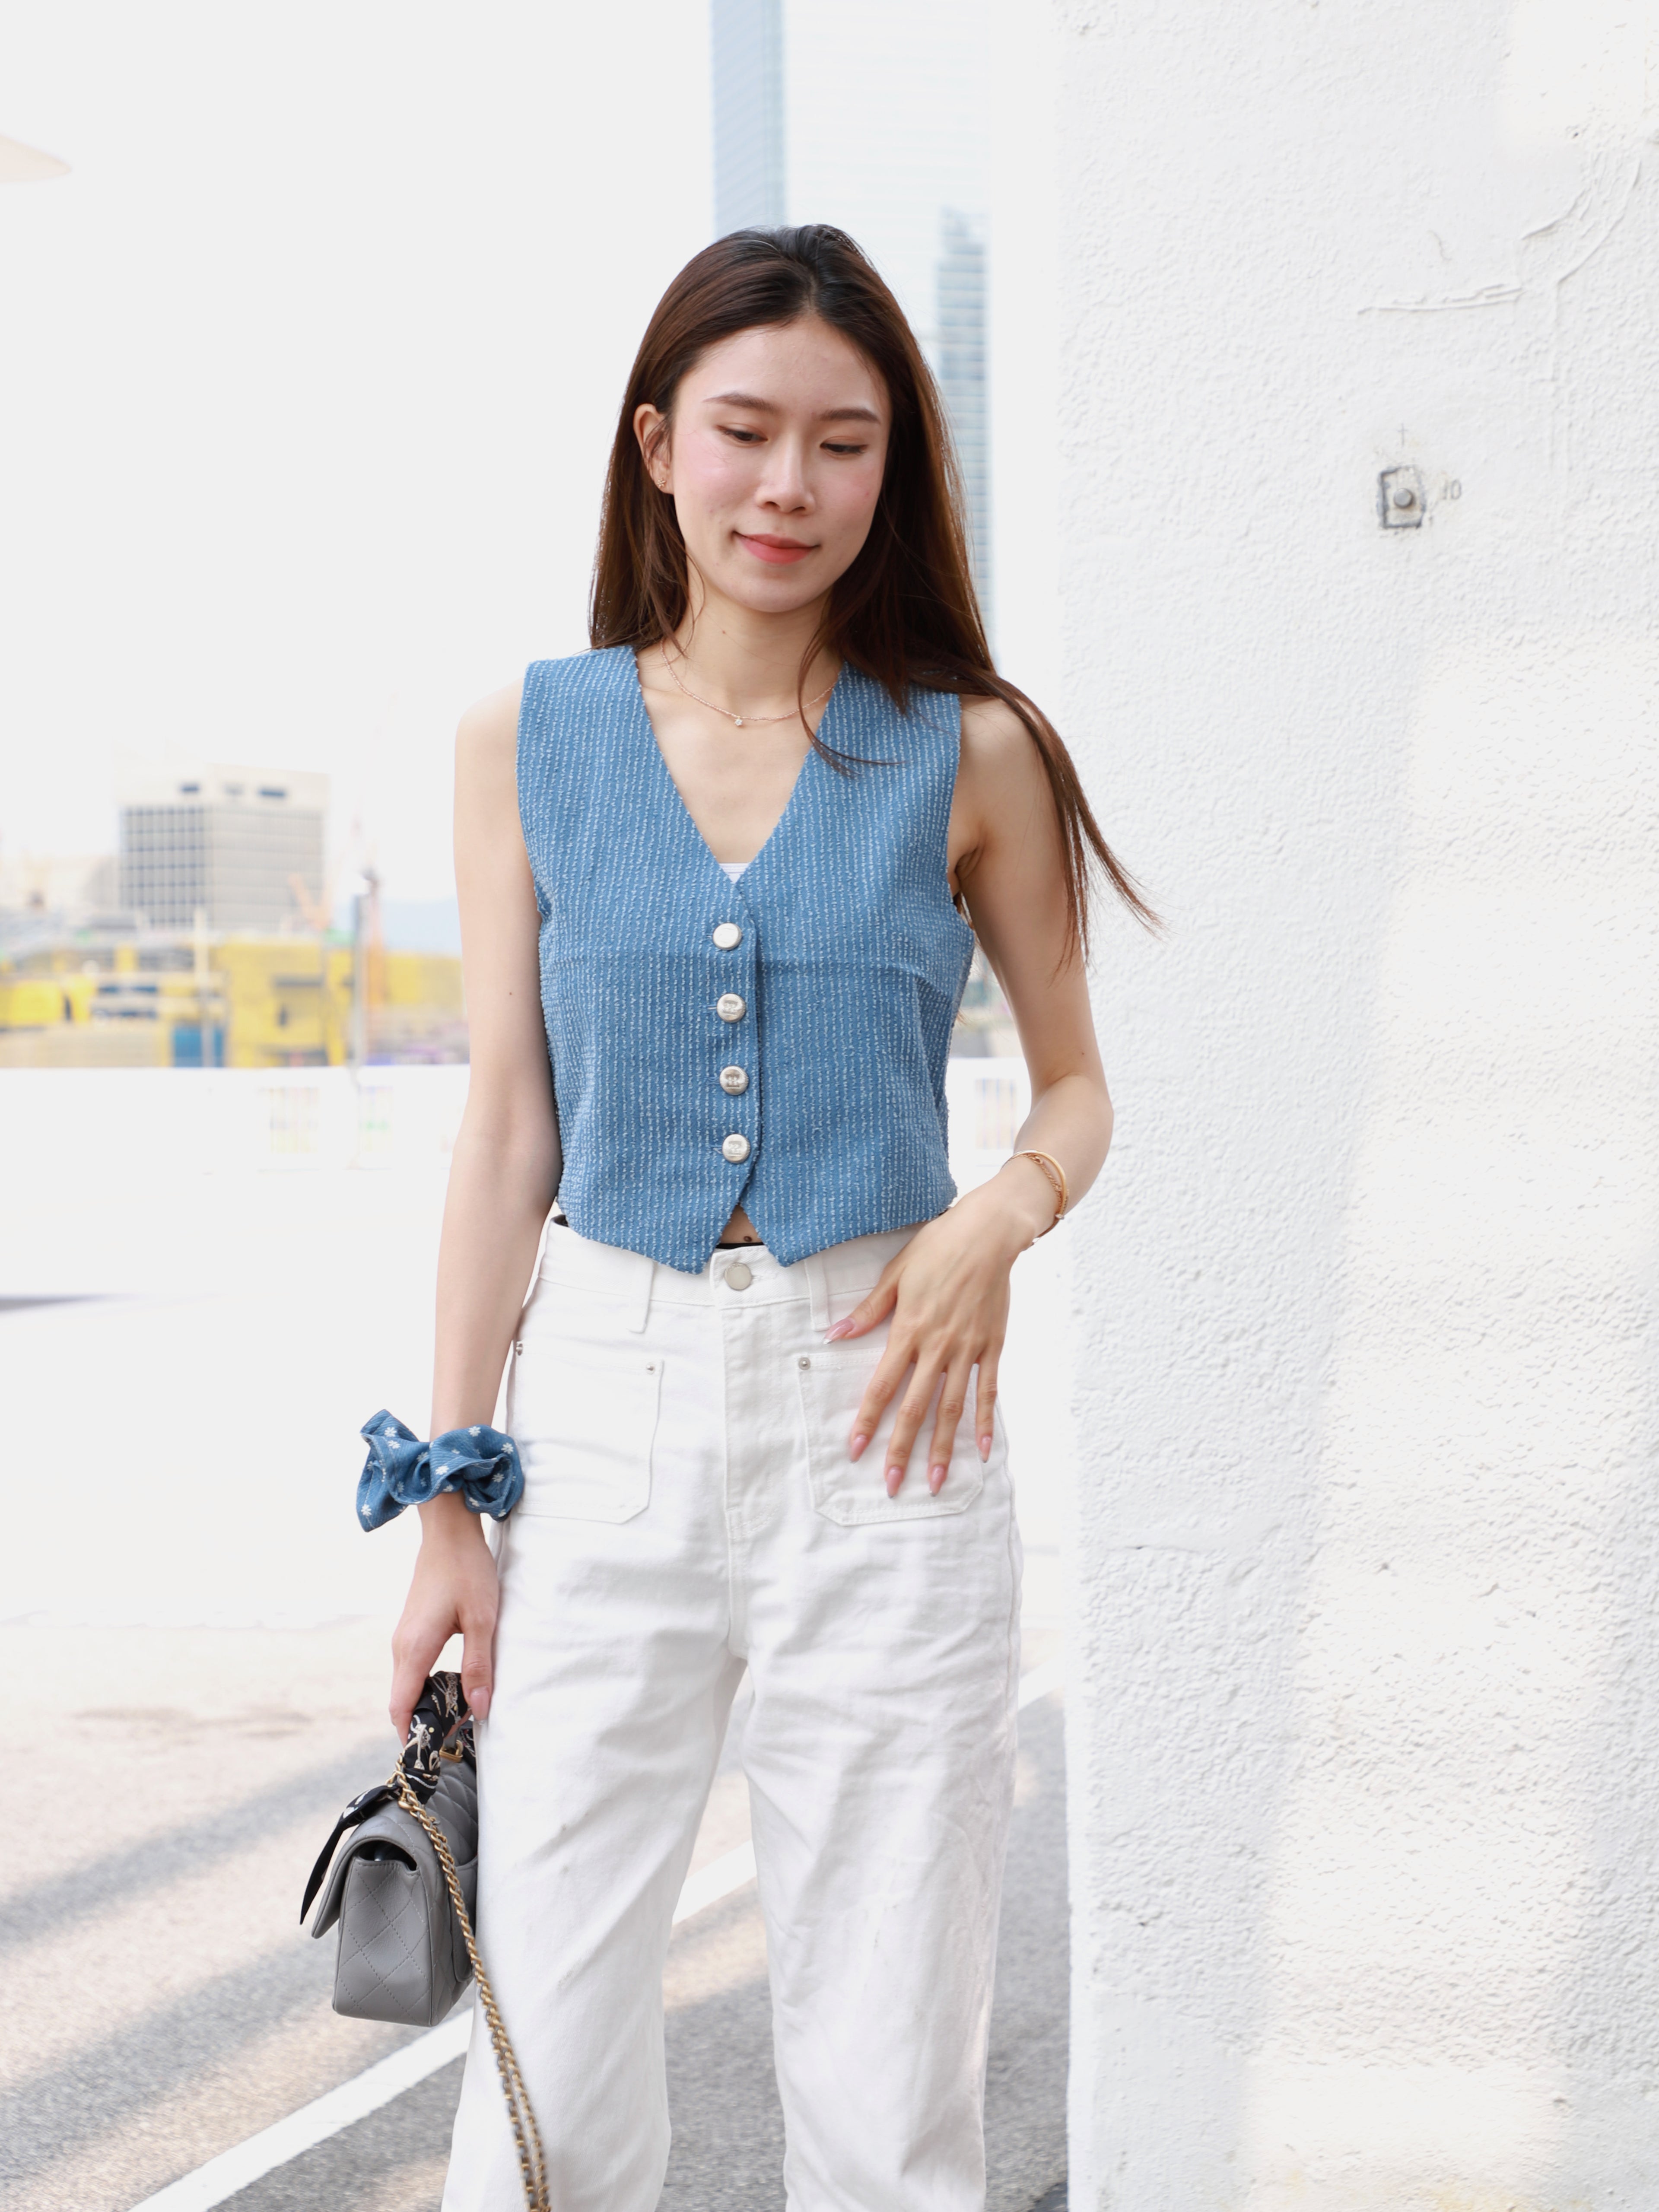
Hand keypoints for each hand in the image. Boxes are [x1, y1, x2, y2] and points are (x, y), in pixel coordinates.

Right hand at [389, 1493, 499, 1741]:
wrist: (449, 1531)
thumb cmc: (467, 1571)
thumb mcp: (482, 1620)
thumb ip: (479, 1666)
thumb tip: (480, 1710)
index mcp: (414, 1649)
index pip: (401, 1708)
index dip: (411, 1736)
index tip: (429, 1758)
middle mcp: (401, 1646)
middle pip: (401, 1701)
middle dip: (421, 1725)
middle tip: (451, 1742)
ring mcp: (403, 1636)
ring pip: (407, 1684)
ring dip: (426, 1704)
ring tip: (456, 1718)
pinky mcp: (412, 1628)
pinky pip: (413, 1668)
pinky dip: (427, 1685)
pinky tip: (453, 1686)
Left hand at [827, 1162, 1055, 1495]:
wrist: (988, 1234)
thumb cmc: (938, 1248)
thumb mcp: (896, 1274)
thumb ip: (869, 1310)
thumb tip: (834, 1334)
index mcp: (908, 1330)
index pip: (882, 1386)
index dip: (868, 1421)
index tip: (856, 1450)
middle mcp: (937, 1347)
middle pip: (915, 1408)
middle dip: (902, 1449)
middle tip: (892, 1484)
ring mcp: (967, 1350)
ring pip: (951, 1409)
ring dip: (943, 1448)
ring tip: (936, 1482)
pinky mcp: (991, 1347)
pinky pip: (988, 1391)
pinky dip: (984, 1422)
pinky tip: (980, 1450)